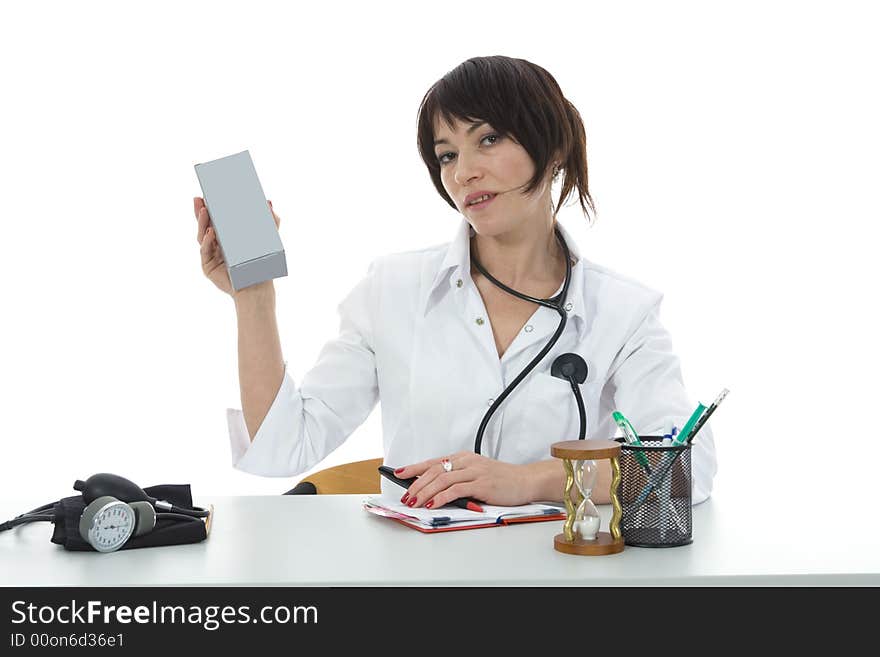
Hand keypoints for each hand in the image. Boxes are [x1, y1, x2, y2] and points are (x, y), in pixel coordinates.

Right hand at [192, 196, 280, 295]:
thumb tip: (268, 201)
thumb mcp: (266, 239)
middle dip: (200, 212)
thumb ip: (269, 220)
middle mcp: (215, 245)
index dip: (208, 207)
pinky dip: (207, 242)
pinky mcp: (208, 267)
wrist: (257, 288)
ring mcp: (210, 256)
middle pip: (204, 226)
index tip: (206, 194)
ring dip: (202, 223)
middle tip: (200, 199)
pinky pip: (205, 252)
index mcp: (226, 238)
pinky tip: (210, 233)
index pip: (214, 220)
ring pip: (202, 237)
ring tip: (206, 211)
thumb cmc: (260, 265)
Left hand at [395, 451, 533, 508]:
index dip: (415, 468)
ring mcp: (474, 472)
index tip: (399, 473)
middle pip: (434, 470)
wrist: (526, 480)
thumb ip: (459, 478)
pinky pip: (456, 489)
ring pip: (442, 479)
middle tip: (405, 496)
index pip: (434, 462)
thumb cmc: (503, 480)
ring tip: (414, 502)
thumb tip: (435, 490)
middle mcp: (467, 461)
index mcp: (464, 458)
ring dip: (425, 492)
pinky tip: (433, 504)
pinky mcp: (481, 484)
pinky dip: (442, 497)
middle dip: (416, 484)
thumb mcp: (477, 474)